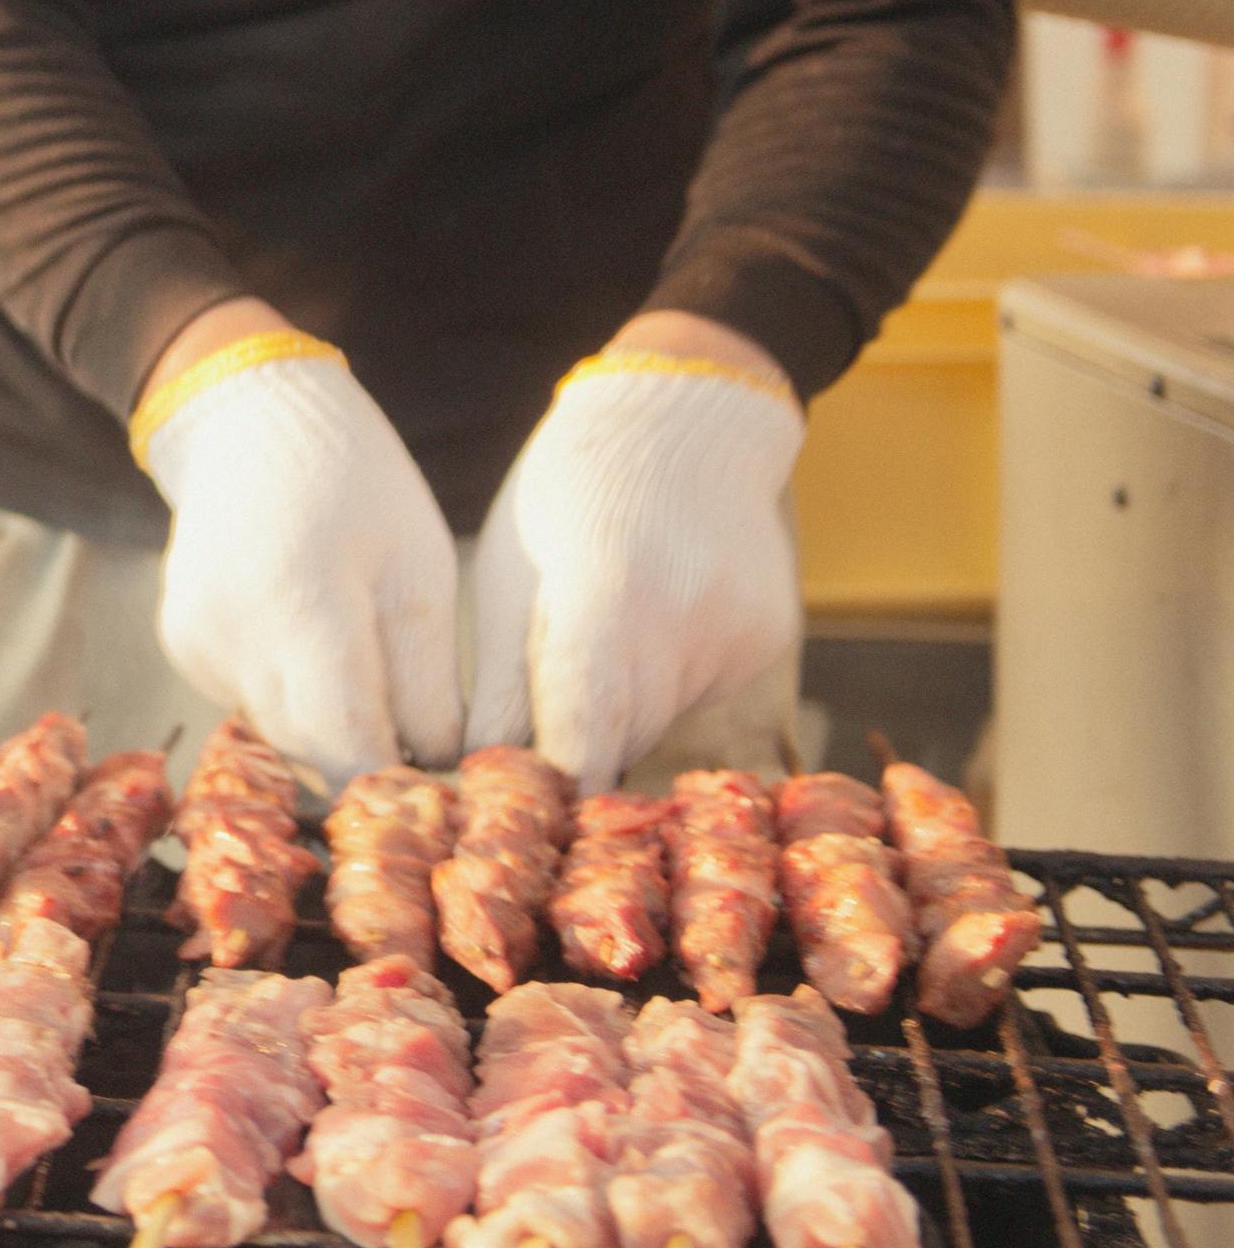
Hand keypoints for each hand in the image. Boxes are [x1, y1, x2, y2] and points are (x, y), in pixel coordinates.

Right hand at [133, 309, 463, 784]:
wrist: (246, 419)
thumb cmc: (356, 481)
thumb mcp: (423, 567)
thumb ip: (429, 683)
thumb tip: (441, 773)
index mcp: (300, 606)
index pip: (350, 750)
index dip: (402, 790)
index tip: (450, 796)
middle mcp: (230, 635)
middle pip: (314, 752)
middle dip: (372, 762)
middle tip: (429, 751)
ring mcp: (195, 643)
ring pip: (281, 735)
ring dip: (333, 731)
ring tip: (377, 687)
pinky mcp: (182, 646)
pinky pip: (252, 703)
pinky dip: (294, 697)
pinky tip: (317, 648)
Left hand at [465, 315, 806, 788]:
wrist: (685, 418)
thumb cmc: (563, 495)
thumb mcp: (506, 576)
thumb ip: (501, 687)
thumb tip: (477, 786)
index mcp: (604, 600)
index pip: (578, 741)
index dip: (546, 797)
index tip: (515, 829)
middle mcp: (686, 623)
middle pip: (617, 743)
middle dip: (572, 764)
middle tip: (528, 766)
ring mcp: (740, 634)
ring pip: (658, 725)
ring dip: (614, 721)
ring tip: (583, 661)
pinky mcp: (770, 639)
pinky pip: (699, 695)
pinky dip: (662, 688)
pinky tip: (645, 630)